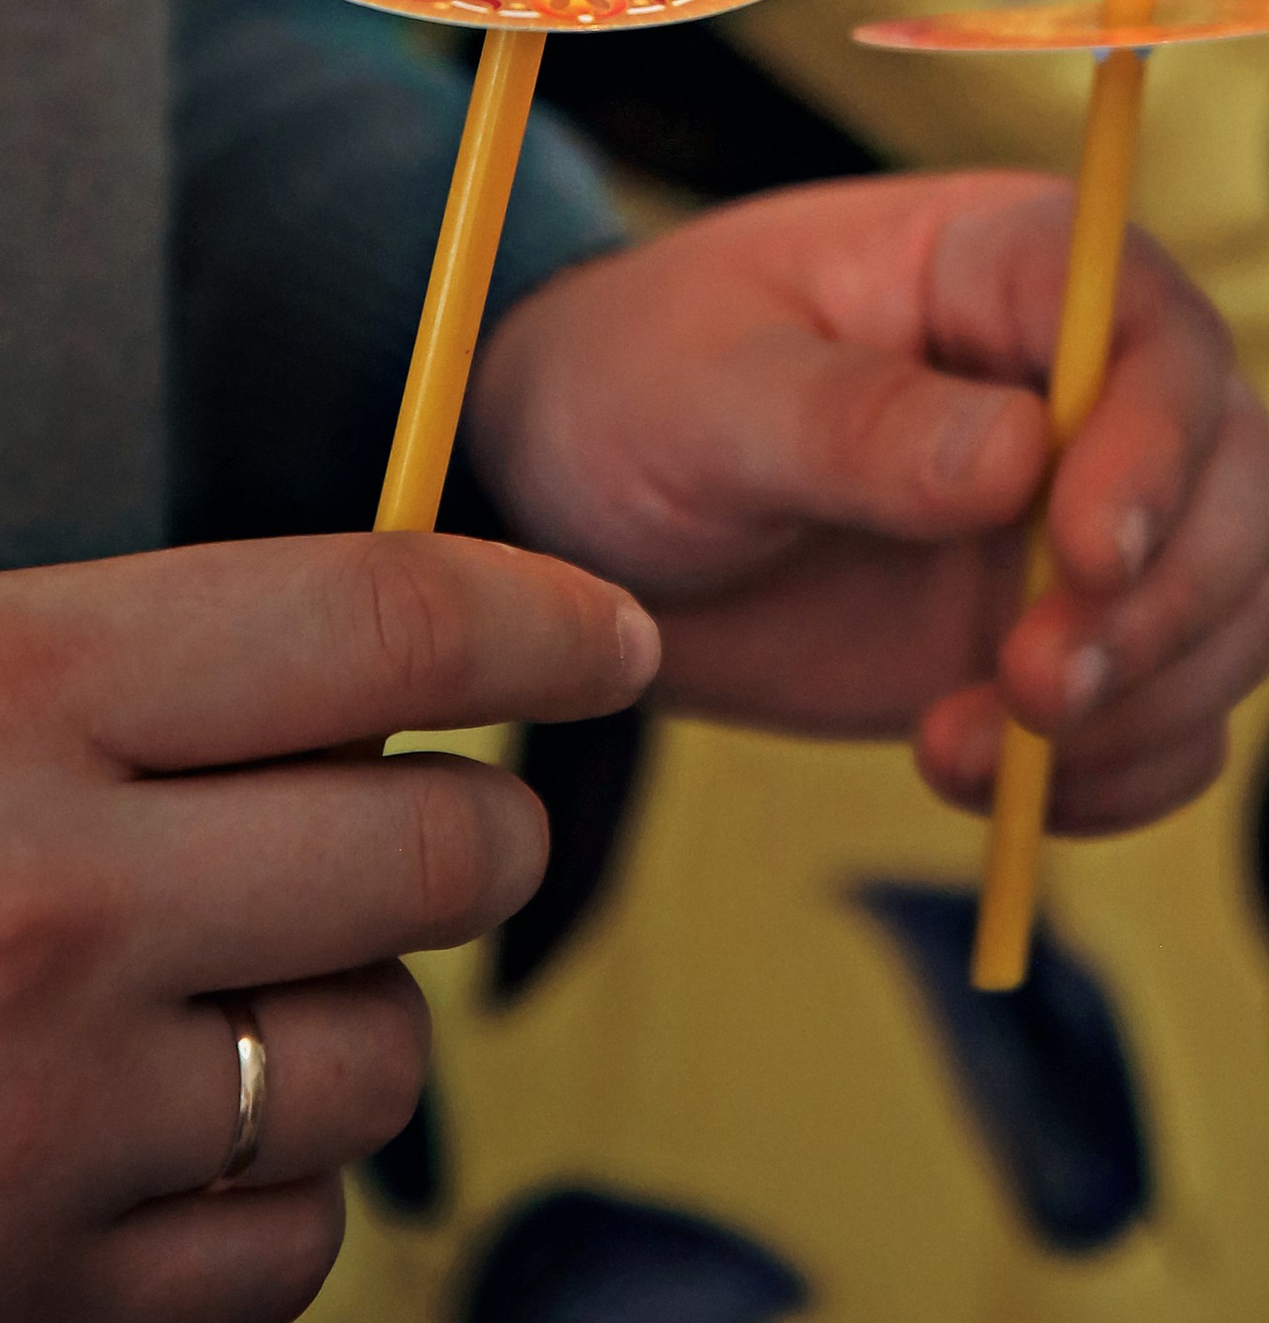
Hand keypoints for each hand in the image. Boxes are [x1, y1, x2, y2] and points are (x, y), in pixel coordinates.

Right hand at [0, 534, 651, 1321]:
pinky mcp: (34, 1301)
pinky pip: (287, 1250)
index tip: (606, 634)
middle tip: (428, 813)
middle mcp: (55, 907)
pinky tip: (179, 1135)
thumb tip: (384, 642)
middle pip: (437, 846)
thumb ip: (126, 652)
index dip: (537, 618)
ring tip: (248, 982)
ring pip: (381, 1057)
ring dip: (359, 1015)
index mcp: (16, 698)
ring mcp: (49, 1127)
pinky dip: (273, 1196)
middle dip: (474, 822)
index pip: (388, 626)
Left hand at [467, 174, 1268, 833]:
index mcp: (1012, 266)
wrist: (588, 511)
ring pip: (1232, 604)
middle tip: (1033, 689)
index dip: (1155, 440)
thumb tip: (1021, 458)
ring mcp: (1092, 513)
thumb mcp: (708, 390)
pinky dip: (1123, 775)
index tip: (1084, 553)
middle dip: (1167, 601)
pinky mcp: (1072, 631)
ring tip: (965, 751)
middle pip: (1239, 473)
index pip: (1158, 325)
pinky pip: (1176, 715)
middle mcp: (1092, 381)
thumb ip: (857, 423)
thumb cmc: (642, 386)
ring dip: (1144, 702)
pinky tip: (1000, 792)